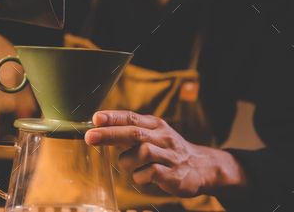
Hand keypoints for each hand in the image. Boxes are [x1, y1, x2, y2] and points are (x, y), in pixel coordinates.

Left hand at [84, 111, 248, 199]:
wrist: (203, 167)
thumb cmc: (169, 150)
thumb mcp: (153, 135)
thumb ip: (130, 131)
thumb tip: (100, 128)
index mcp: (155, 125)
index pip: (131, 117)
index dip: (113, 117)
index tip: (96, 118)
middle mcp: (163, 137)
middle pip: (134, 133)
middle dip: (110, 134)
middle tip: (90, 137)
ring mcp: (169, 156)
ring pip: (142, 152)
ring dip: (127, 160)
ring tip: (128, 164)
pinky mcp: (174, 175)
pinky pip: (150, 173)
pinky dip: (139, 176)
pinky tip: (141, 176)